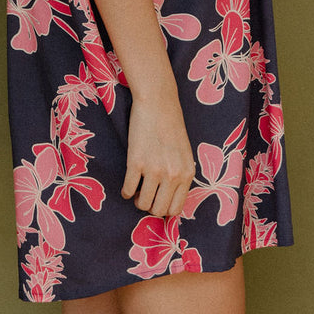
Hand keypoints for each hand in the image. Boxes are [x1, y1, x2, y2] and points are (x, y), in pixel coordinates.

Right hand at [121, 91, 195, 218]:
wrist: (158, 103)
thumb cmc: (171, 126)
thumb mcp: (184, 154)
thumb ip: (180, 175)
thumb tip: (169, 198)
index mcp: (187, 173)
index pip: (176, 209)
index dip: (164, 209)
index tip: (158, 202)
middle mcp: (172, 175)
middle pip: (159, 210)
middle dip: (150, 207)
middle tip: (146, 197)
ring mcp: (154, 169)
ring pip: (142, 203)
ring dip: (137, 199)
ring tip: (137, 190)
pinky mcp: (136, 162)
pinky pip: (128, 189)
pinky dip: (126, 191)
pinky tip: (127, 185)